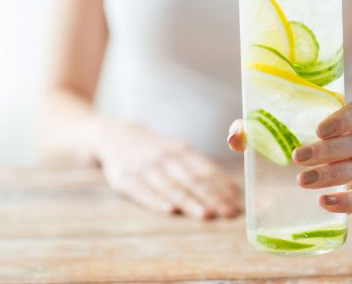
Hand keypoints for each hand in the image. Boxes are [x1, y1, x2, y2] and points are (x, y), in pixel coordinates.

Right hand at [98, 121, 241, 219]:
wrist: (115, 136)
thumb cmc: (156, 149)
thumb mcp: (177, 149)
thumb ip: (201, 168)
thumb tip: (231, 189)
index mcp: (181, 150)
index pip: (206, 170)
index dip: (223, 187)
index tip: (237, 203)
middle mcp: (165, 158)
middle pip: (192, 180)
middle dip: (212, 197)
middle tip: (228, 213)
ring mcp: (145, 168)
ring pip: (171, 187)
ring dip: (190, 202)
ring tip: (206, 215)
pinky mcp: (126, 179)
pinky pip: (144, 192)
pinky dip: (157, 201)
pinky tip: (170, 210)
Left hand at [228, 99, 351, 213]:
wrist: (335, 169)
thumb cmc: (302, 142)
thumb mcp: (283, 132)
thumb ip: (256, 129)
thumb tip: (235, 138)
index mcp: (346, 121)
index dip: (347, 117)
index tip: (320, 129)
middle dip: (327, 151)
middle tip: (297, 157)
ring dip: (332, 175)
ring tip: (302, 180)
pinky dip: (347, 202)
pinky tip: (324, 202)